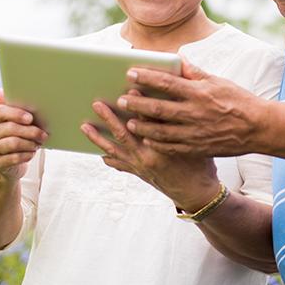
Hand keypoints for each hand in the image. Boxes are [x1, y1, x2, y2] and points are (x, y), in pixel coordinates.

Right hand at [0, 89, 46, 180]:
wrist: (8, 163)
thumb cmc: (15, 136)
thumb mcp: (15, 121)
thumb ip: (12, 107)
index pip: (0, 112)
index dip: (16, 114)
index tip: (30, 118)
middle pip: (11, 128)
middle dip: (31, 131)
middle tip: (44, 135)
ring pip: (13, 143)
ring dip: (30, 143)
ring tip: (39, 143)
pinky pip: (14, 158)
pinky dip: (26, 155)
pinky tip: (32, 153)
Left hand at [81, 94, 221, 211]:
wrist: (196, 193)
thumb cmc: (199, 166)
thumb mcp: (192, 143)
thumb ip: (179, 124)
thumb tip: (169, 104)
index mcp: (161, 147)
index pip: (146, 120)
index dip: (138, 104)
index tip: (129, 91)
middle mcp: (146, 157)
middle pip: (122, 134)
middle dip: (109, 118)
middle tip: (97, 105)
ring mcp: (140, 166)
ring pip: (114, 150)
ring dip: (98, 138)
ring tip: (85, 127)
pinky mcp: (138, 173)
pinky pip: (119, 164)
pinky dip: (109, 158)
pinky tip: (101, 153)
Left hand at [116, 60, 266, 157]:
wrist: (258, 128)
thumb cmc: (238, 101)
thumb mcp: (218, 82)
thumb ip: (194, 73)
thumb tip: (177, 59)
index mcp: (199, 93)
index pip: (167, 83)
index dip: (146, 78)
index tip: (130, 73)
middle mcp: (195, 113)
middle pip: (158, 109)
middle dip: (136, 104)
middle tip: (121, 100)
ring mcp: (195, 133)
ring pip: (160, 131)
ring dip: (142, 126)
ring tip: (128, 122)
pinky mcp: (198, 148)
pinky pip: (172, 147)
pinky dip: (157, 143)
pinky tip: (146, 139)